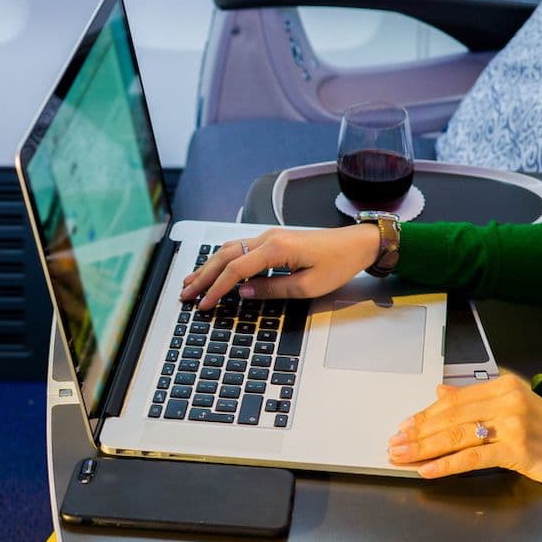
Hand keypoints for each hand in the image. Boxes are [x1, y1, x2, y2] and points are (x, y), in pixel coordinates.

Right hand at [179, 225, 380, 309]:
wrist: (356, 244)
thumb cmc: (338, 264)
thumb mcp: (308, 286)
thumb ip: (272, 289)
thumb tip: (243, 293)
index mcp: (275, 248)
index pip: (235, 270)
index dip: (216, 289)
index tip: (204, 304)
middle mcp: (267, 238)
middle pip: (224, 256)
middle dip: (202, 276)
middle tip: (185, 293)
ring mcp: (268, 236)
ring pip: (228, 249)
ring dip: (208, 266)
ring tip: (191, 281)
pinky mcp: (272, 240)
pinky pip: (239, 248)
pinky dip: (221, 260)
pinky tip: (214, 268)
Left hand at [388, 374, 541, 492]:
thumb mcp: (514, 407)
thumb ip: (477, 399)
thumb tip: (441, 392)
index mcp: (504, 385)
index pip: (454, 400)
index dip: (425, 414)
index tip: (404, 425)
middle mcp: (507, 399)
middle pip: (451, 417)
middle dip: (418, 432)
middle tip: (395, 443)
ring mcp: (513, 423)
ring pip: (457, 436)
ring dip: (424, 448)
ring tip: (403, 456)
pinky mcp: (517, 448)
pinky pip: (473, 457)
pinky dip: (446, 465)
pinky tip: (428, 470)